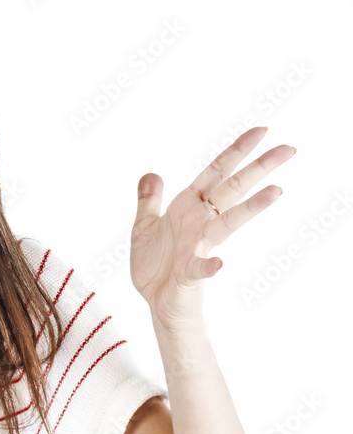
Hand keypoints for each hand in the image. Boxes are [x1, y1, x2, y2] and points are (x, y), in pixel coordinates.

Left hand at [129, 126, 295, 331]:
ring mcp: (198, 247)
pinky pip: (200, 268)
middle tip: (288, 149)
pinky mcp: (189, 273)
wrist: (156, 302)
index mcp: (189, 207)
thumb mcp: (144, 226)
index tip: (261, 131)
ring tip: (275, 192)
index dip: (236, 151)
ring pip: (227, 223)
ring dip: (250, 208)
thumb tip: (152, 172)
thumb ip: (149, 200)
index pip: (216, 173)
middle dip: (258, 169)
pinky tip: (219, 263)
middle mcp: (199, 223)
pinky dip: (209, 266)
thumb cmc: (155, 265)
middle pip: (233, 190)